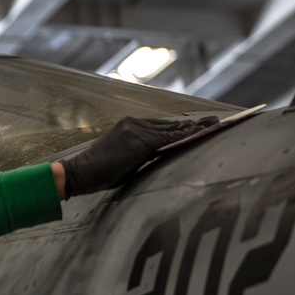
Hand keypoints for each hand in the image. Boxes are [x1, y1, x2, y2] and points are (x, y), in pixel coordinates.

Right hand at [58, 116, 217, 197]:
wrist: (79, 173)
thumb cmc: (97, 174)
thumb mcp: (123, 162)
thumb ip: (143, 156)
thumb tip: (162, 159)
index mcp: (129, 127)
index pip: (161, 126)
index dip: (182, 126)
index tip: (199, 125)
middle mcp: (134, 123)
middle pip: (171, 124)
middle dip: (195, 124)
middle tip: (216, 121)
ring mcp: (137, 129)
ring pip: (173, 129)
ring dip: (196, 128)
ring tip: (216, 125)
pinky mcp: (140, 140)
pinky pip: (169, 138)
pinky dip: (187, 135)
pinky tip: (202, 135)